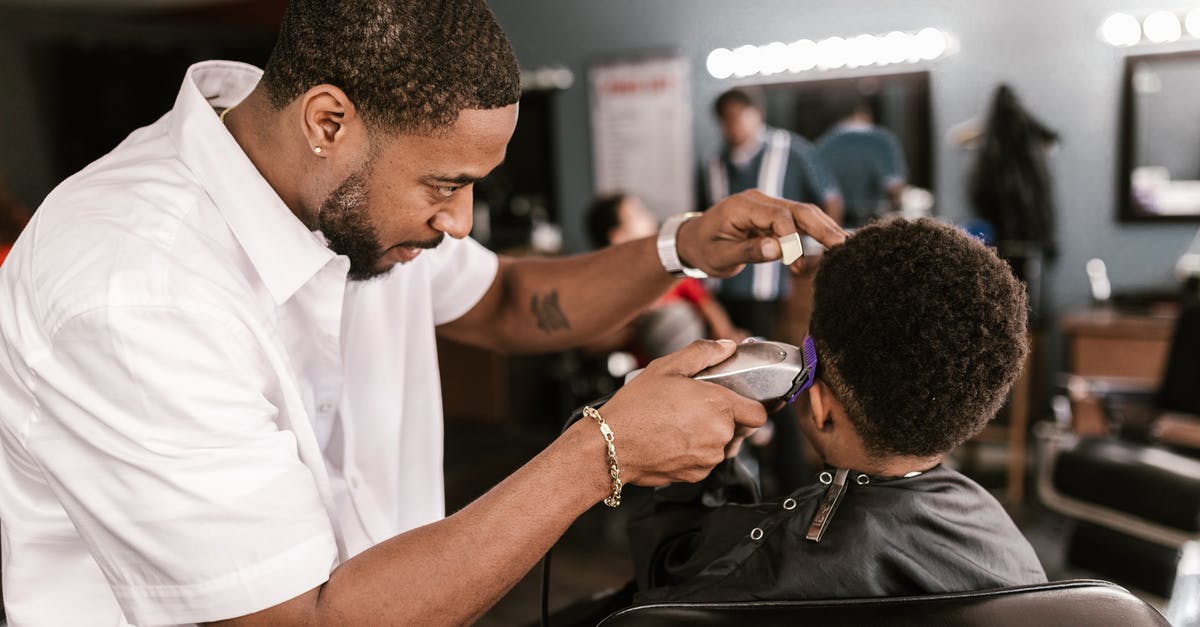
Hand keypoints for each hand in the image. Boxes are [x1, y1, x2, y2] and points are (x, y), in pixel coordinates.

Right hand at [596, 339, 767, 485]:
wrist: (611, 445)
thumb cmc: (636, 406)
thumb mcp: (666, 367)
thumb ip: (703, 353)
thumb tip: (727, 346)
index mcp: (719, 406)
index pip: (759, 413)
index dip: (750, 405)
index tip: (737, 401)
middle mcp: (719, 435)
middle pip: (739, 428)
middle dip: (724, 418)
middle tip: (696, 408)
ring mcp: (708, 458)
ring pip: (722, 445)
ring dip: (709, 435)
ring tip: (680, 423)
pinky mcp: (696, 475)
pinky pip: (706, 461)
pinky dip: (695, 451)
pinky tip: (674, 439)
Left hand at [677, 189, 846, 277]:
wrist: (692, 240)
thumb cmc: (703, 248)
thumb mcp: (720, 256)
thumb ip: (748, 252)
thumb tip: (777, 250)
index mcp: (742, 206)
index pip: (779, 216)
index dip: (792, 240)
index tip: (796, 264)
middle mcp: (759, 201)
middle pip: (799, 210)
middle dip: (823, 228)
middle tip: (844, 246)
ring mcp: (767, 207)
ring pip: (803, 215)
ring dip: (823, 232)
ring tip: (843, 249)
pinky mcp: (772, 217)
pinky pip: (797, 224)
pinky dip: (811, 237)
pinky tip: (823, 253)